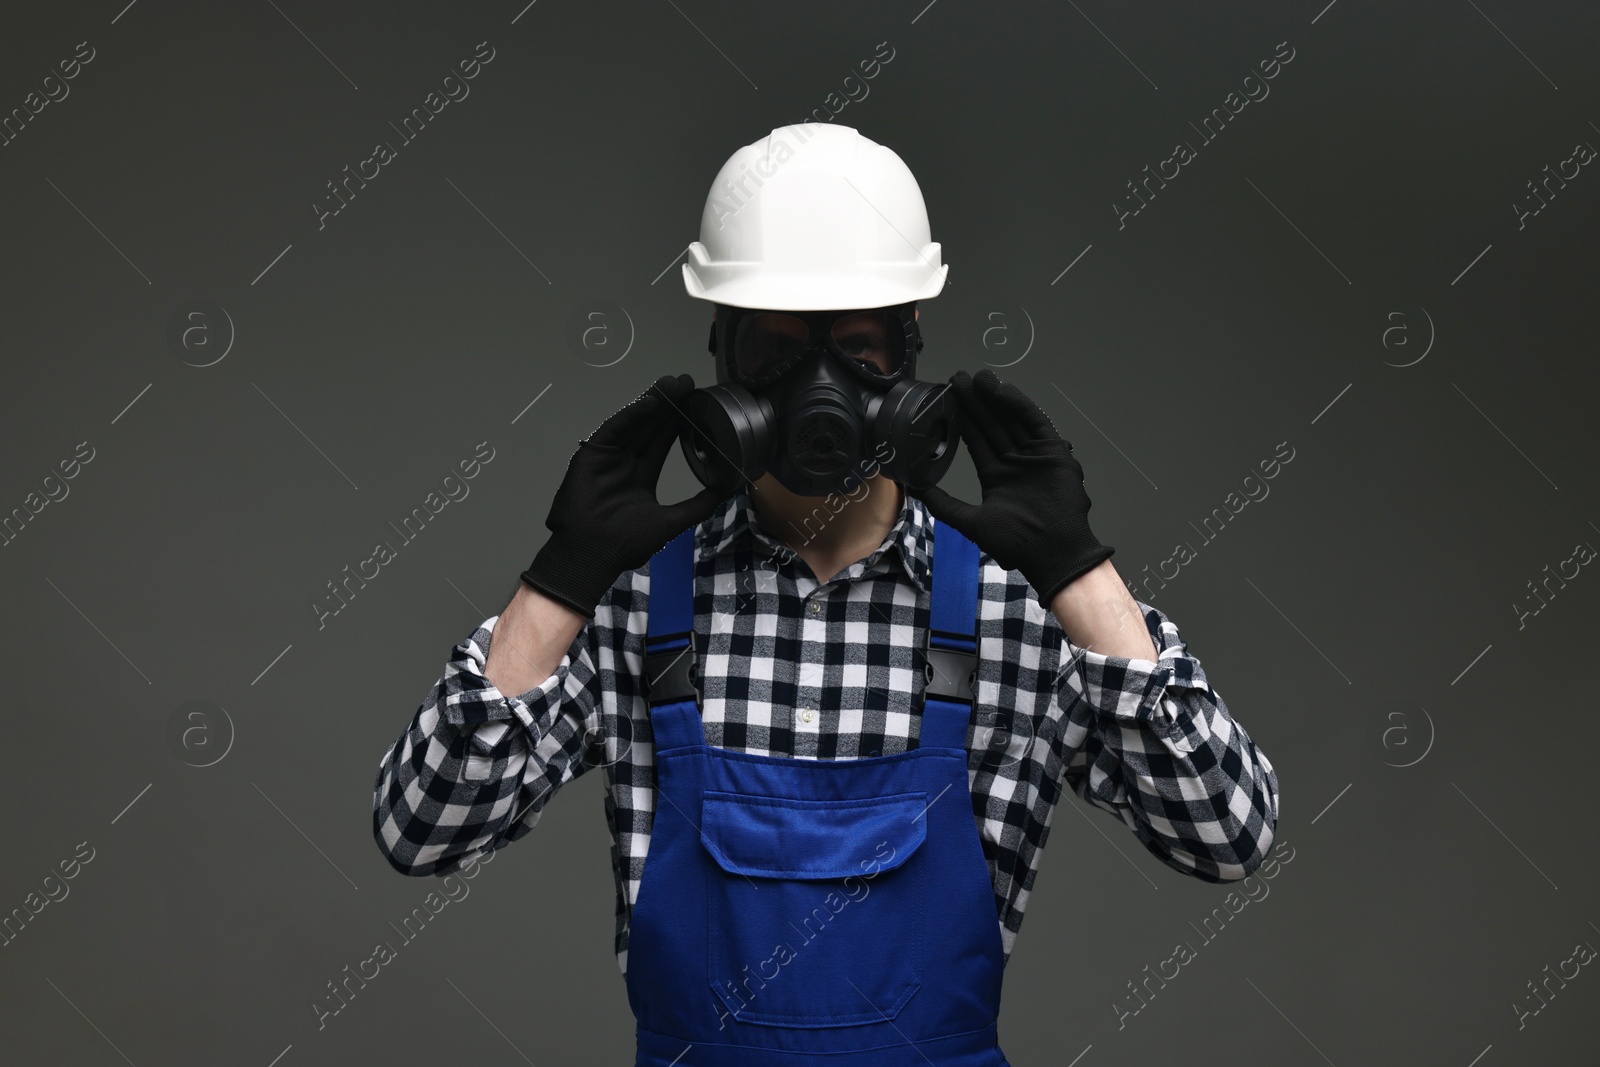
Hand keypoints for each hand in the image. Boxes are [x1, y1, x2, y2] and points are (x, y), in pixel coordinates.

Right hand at [520, 374, 727, 617]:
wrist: (592, 554)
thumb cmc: (626, 542)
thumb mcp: (670, 522)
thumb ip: (697, 506)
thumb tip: (725, 492)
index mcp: (641, 476)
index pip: (662, 442)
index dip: (678, 422)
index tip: (694, 403)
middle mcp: (625, 462)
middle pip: (650, 427)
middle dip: (668, 405)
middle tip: (686, 382)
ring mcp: (608, 457)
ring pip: (634, 423)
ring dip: (653, 403)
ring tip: (672, 384)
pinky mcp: (592, 454)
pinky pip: (614, 429)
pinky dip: (631, 416)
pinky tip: (650, 403)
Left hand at [914, 369, 1113, 608]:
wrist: (1052, 551)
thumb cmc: (1016, 543)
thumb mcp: (970, 521)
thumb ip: (943, 503)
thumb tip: (913, 489)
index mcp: (996, 476)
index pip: (977, 439)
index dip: (963, 419)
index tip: (949, 399)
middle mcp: (1014, 462)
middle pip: (992, 424)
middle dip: (976, 402)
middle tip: (959, 378)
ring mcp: (1034, 455)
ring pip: (1011, 419)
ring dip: (995, 398)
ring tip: (978, 377)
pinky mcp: (1052, 451)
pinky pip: (1034, 422)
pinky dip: (1019, 406)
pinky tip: (1002, 391)